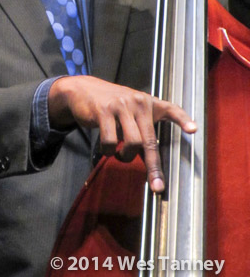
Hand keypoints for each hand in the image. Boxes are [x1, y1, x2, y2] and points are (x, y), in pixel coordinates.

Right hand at [48, 75, 196, 192]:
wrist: (83, 90)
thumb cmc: (112, 105)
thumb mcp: (131, 109)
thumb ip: (142, 127)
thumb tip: (150, 158)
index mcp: (148, 102)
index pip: (170, 109)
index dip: (183, 119)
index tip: (193, 130)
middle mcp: (137, 102)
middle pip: (149, 140)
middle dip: (154, 167)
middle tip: (156, 186)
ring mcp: (120, 106)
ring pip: (132, 142)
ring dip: (125, 156)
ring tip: (119, 154)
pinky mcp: (103, 111)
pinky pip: (110, 141)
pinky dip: (107, 151)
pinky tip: (106, 148)